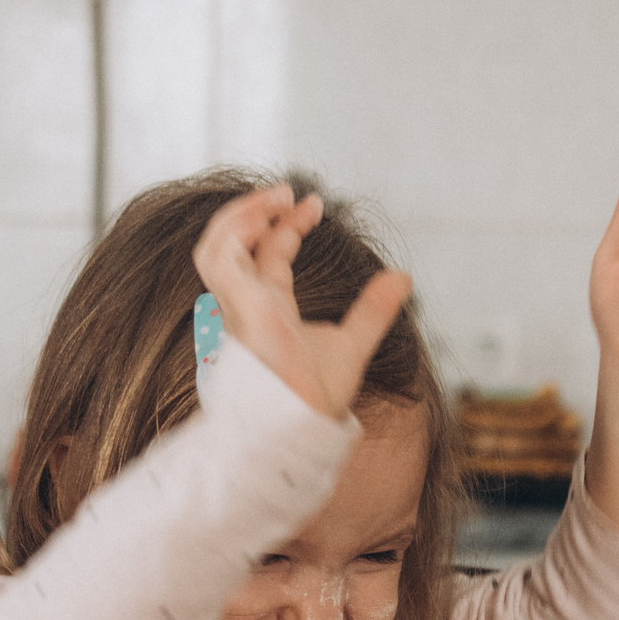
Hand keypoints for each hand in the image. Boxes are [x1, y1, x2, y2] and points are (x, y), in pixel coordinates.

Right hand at [192, 185, 410, 418]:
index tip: (315, 204)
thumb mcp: (353, 344)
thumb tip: (403, 277)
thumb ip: (373, 311)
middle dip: (254, 211)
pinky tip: (266, 216)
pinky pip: (219, 259)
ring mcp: (236, 306)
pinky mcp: (238, 307)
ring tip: (275, 196)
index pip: (268, 255)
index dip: (285, 224)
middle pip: (235, 244)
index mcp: (268, 309)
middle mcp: (246, 305)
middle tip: (287, 191)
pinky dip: (235, 231)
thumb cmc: (313, 401)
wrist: (297, 428)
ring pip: (215, 247)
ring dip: (239, 215)